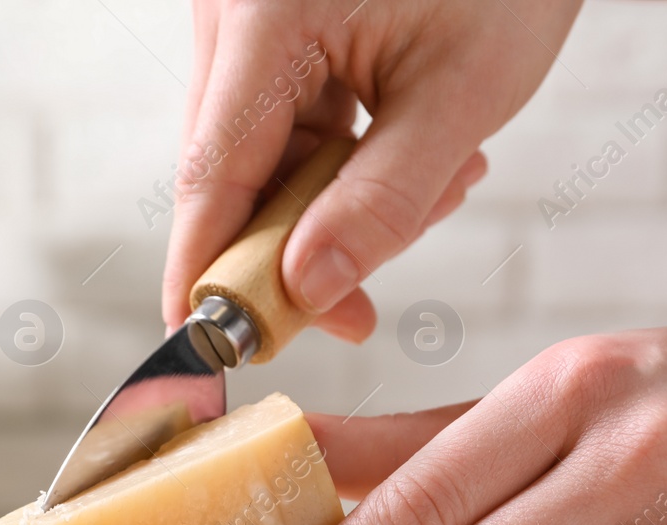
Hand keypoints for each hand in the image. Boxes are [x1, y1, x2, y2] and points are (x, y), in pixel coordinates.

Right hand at [162, 0, 582, 337]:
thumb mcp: (461, 96)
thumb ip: (382, 203)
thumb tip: (307, 291)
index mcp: (266, 15)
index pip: (213, 177)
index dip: (206, 274)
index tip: (205, 350)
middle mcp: (231, 11)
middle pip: (230, 175)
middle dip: (299, 249)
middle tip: (364, 310)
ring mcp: (245, 17)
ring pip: (260, 158)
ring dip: (334, 206)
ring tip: (442, 183)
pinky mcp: (269, 27)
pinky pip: (285, 124)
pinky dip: (342, 164)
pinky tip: (418, 159)